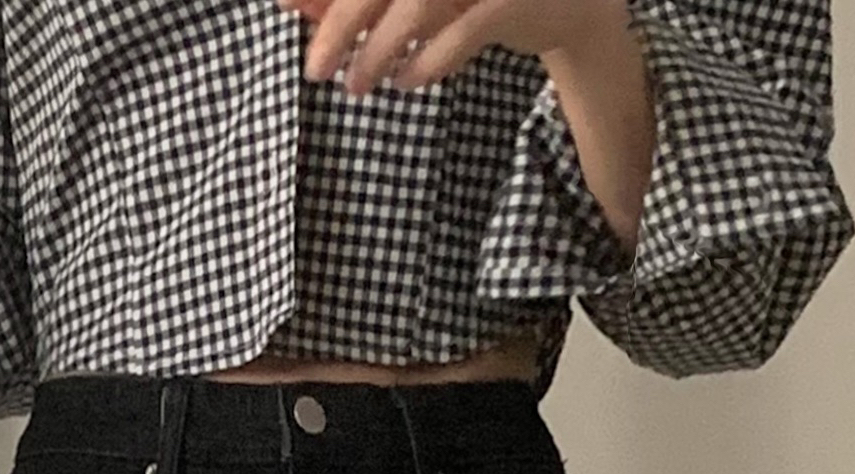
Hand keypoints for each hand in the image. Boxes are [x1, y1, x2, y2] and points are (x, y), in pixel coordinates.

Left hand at [276, 0, 625, 94]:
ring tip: (356, 85)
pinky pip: (460, 33)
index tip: (286, 7)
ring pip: (416, 5)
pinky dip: (426, 63)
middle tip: (314, 69)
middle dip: (340, 23)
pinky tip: (403, 82)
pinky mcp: (511, 1)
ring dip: (377, 50)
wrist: (568, 1)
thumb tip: (297, 9)